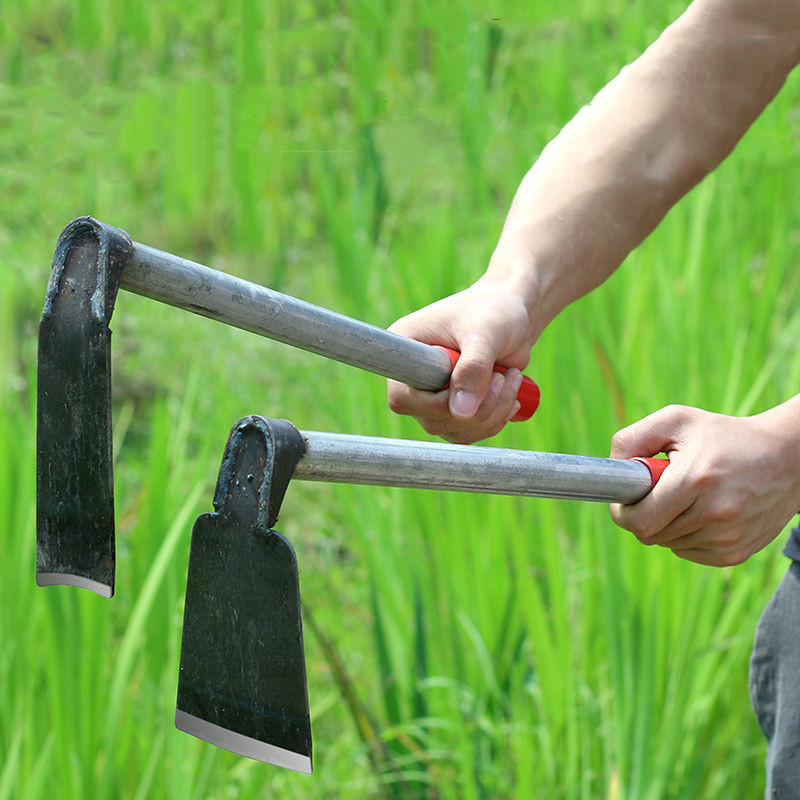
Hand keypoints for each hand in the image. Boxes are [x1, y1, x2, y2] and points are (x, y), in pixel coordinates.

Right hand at [387, 279, 536, 443]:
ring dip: (491, 414)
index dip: (437, 401)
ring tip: (510, 379)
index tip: (474, 375)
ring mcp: (434, 395)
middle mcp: (414, 377)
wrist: (515, 316)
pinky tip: (510, 394)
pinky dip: (494, 419)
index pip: (402, 396)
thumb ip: (473, 369)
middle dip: (478, 407)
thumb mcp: (485, 333)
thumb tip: (461, 414)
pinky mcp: (455, 406)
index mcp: (405, 349)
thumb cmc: (495, 311)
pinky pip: (468, 432)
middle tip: (503, 377)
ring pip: (454, 430)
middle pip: (432, 419)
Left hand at [609, 402, 799, 566]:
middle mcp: (715, 514)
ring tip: (687, 496)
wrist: (787, 458)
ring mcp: (728, 538)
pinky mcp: (736, 553)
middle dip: (643, 514)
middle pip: (649, 534)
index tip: (626, 497)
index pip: (639, 519)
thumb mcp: (676, 420)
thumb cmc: (723, 436)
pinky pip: (687, 552)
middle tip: (657, 491)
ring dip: (665, 524)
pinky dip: (685, 535)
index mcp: (696, 480)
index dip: (623, 511)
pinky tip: (703, 511)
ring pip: (667, 544)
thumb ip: (633, 438)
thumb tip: (611, 469)